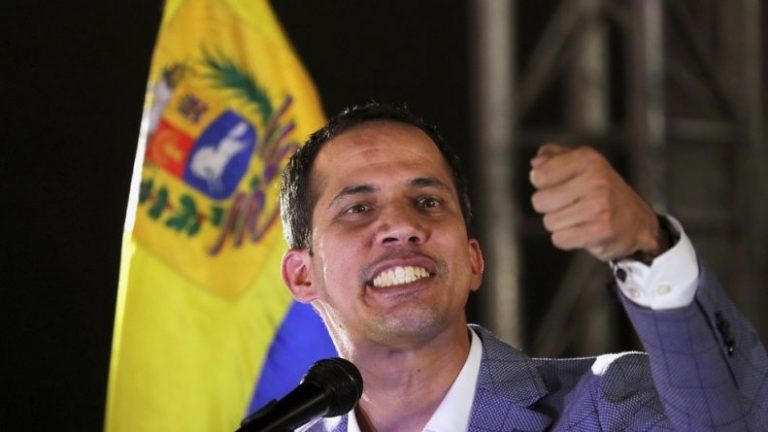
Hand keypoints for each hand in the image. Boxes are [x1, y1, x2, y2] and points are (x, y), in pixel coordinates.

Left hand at [529, 143, 663, 261]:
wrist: (638, 223)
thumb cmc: (604, 193)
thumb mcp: (584, 166)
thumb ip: (556, 158)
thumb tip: (535, 162)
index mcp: (587, 159)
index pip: (539, 175)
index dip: (543, 186)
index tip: (561, 187)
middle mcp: (595, 179)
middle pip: (539, 201)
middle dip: (551, 208)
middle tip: (573, 206)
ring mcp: (599, 205)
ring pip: (549, 222)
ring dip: (561, 225)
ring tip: (581, 219)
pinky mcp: (601, 230)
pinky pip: (560, 239)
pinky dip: (568, 239)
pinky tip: (584, 232)